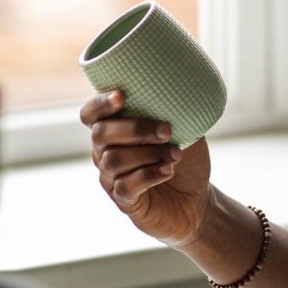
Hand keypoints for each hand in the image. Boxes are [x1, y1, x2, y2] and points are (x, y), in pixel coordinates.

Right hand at [81, 91, 213, 245]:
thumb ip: (176, 111)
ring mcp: (111, 178)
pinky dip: (149, 175)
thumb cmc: (184, 160)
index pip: (91, 114)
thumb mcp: (184, 131)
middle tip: (166, 131)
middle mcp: (104, 153)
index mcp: (114, 131)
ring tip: (175, 154)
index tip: (122, 96)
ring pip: (113, 160)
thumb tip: (184, 86)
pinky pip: (125, 186)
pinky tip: (168, 170)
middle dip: (134, 129)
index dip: (100, 104)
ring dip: (148, 154)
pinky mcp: (124, 201)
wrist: (196, 201)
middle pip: (101, 134)